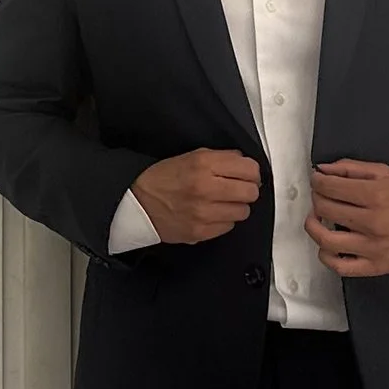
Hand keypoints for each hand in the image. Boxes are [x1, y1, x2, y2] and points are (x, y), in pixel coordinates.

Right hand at [130, 148, 261, 245]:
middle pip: (251, 192)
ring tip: (221, 202)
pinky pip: (229, 226)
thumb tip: (243, 163)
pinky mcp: (201, 232)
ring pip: (243, 211)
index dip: (251, 172)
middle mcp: (205, 188)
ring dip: (236, 206)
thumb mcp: (190, 157)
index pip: (249, 169)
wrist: (137, 203)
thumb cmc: (162, 178)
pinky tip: (212, 213)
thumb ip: (220, 157)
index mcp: (203, 164)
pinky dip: (224, 220)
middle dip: (247, 189)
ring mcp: (204, 213)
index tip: (247, 174)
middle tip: (237, 189)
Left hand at [306, 160, 388, 276]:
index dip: (317, 181)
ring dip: (314, 226)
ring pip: (326, 239)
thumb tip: (325, 169)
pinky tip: (327, 246)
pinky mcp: (375, 266)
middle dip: (316, 198)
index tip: (317, 180)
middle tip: (320, 195)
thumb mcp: (386, 174)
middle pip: (325, 209)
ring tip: (317, 218)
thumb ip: (353, 168)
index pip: (330, 187)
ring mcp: (373, 247)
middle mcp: (373, 222)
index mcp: (376, 196)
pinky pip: (340, 266)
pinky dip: (326, 256)